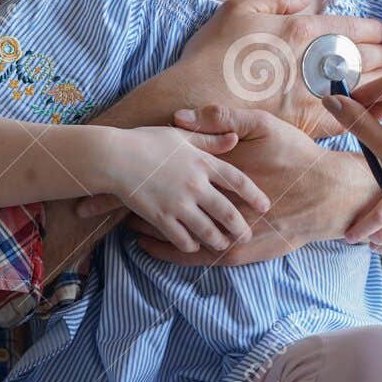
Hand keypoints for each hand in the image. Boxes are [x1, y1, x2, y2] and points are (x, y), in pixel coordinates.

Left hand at [78, 105, 375, 264]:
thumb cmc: (295, 157)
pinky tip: (147, 249)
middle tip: (83, 207)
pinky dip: (166, 250)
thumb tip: (186, 117)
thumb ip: (225, 119)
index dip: (128, 174)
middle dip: (121, 205)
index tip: (97, 174)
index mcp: (213, 170)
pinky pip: (191, 253)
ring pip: (170, 230)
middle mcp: (211, 202)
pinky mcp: (234, 250)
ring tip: (107, 228)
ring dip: (140, 228)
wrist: (325, 196)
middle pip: (157, 203)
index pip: (161, 171)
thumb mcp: (264, 126)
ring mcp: (221, 228)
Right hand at [89, 124, 268, 253]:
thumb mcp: (182, 136)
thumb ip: (210, 139)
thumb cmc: (147, 141)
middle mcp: (196, 185)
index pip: (237, 181)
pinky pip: (182, 238)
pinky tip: (194, 245)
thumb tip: (234, 139)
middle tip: (247, 236)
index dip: (254, 195)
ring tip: (223, 245)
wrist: (115, 157)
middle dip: (240, 227)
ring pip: (207, 229)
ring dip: (218, 240)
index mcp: (203, 163)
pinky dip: (190, 244)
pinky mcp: (161, 217)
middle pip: (227, 211)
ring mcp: (179, 203)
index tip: (265, 206)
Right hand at [164, 0, 381, 136]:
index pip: (354, 28)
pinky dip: (369, 112)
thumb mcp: (239, 9)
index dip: (376, 30)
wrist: (197, 101)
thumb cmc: (214, 54)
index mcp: (303, 30)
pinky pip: (350, 116)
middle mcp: (316, 62)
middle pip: (366, 56)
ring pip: (365, 86)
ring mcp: (315, 94)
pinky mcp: (309, 123)